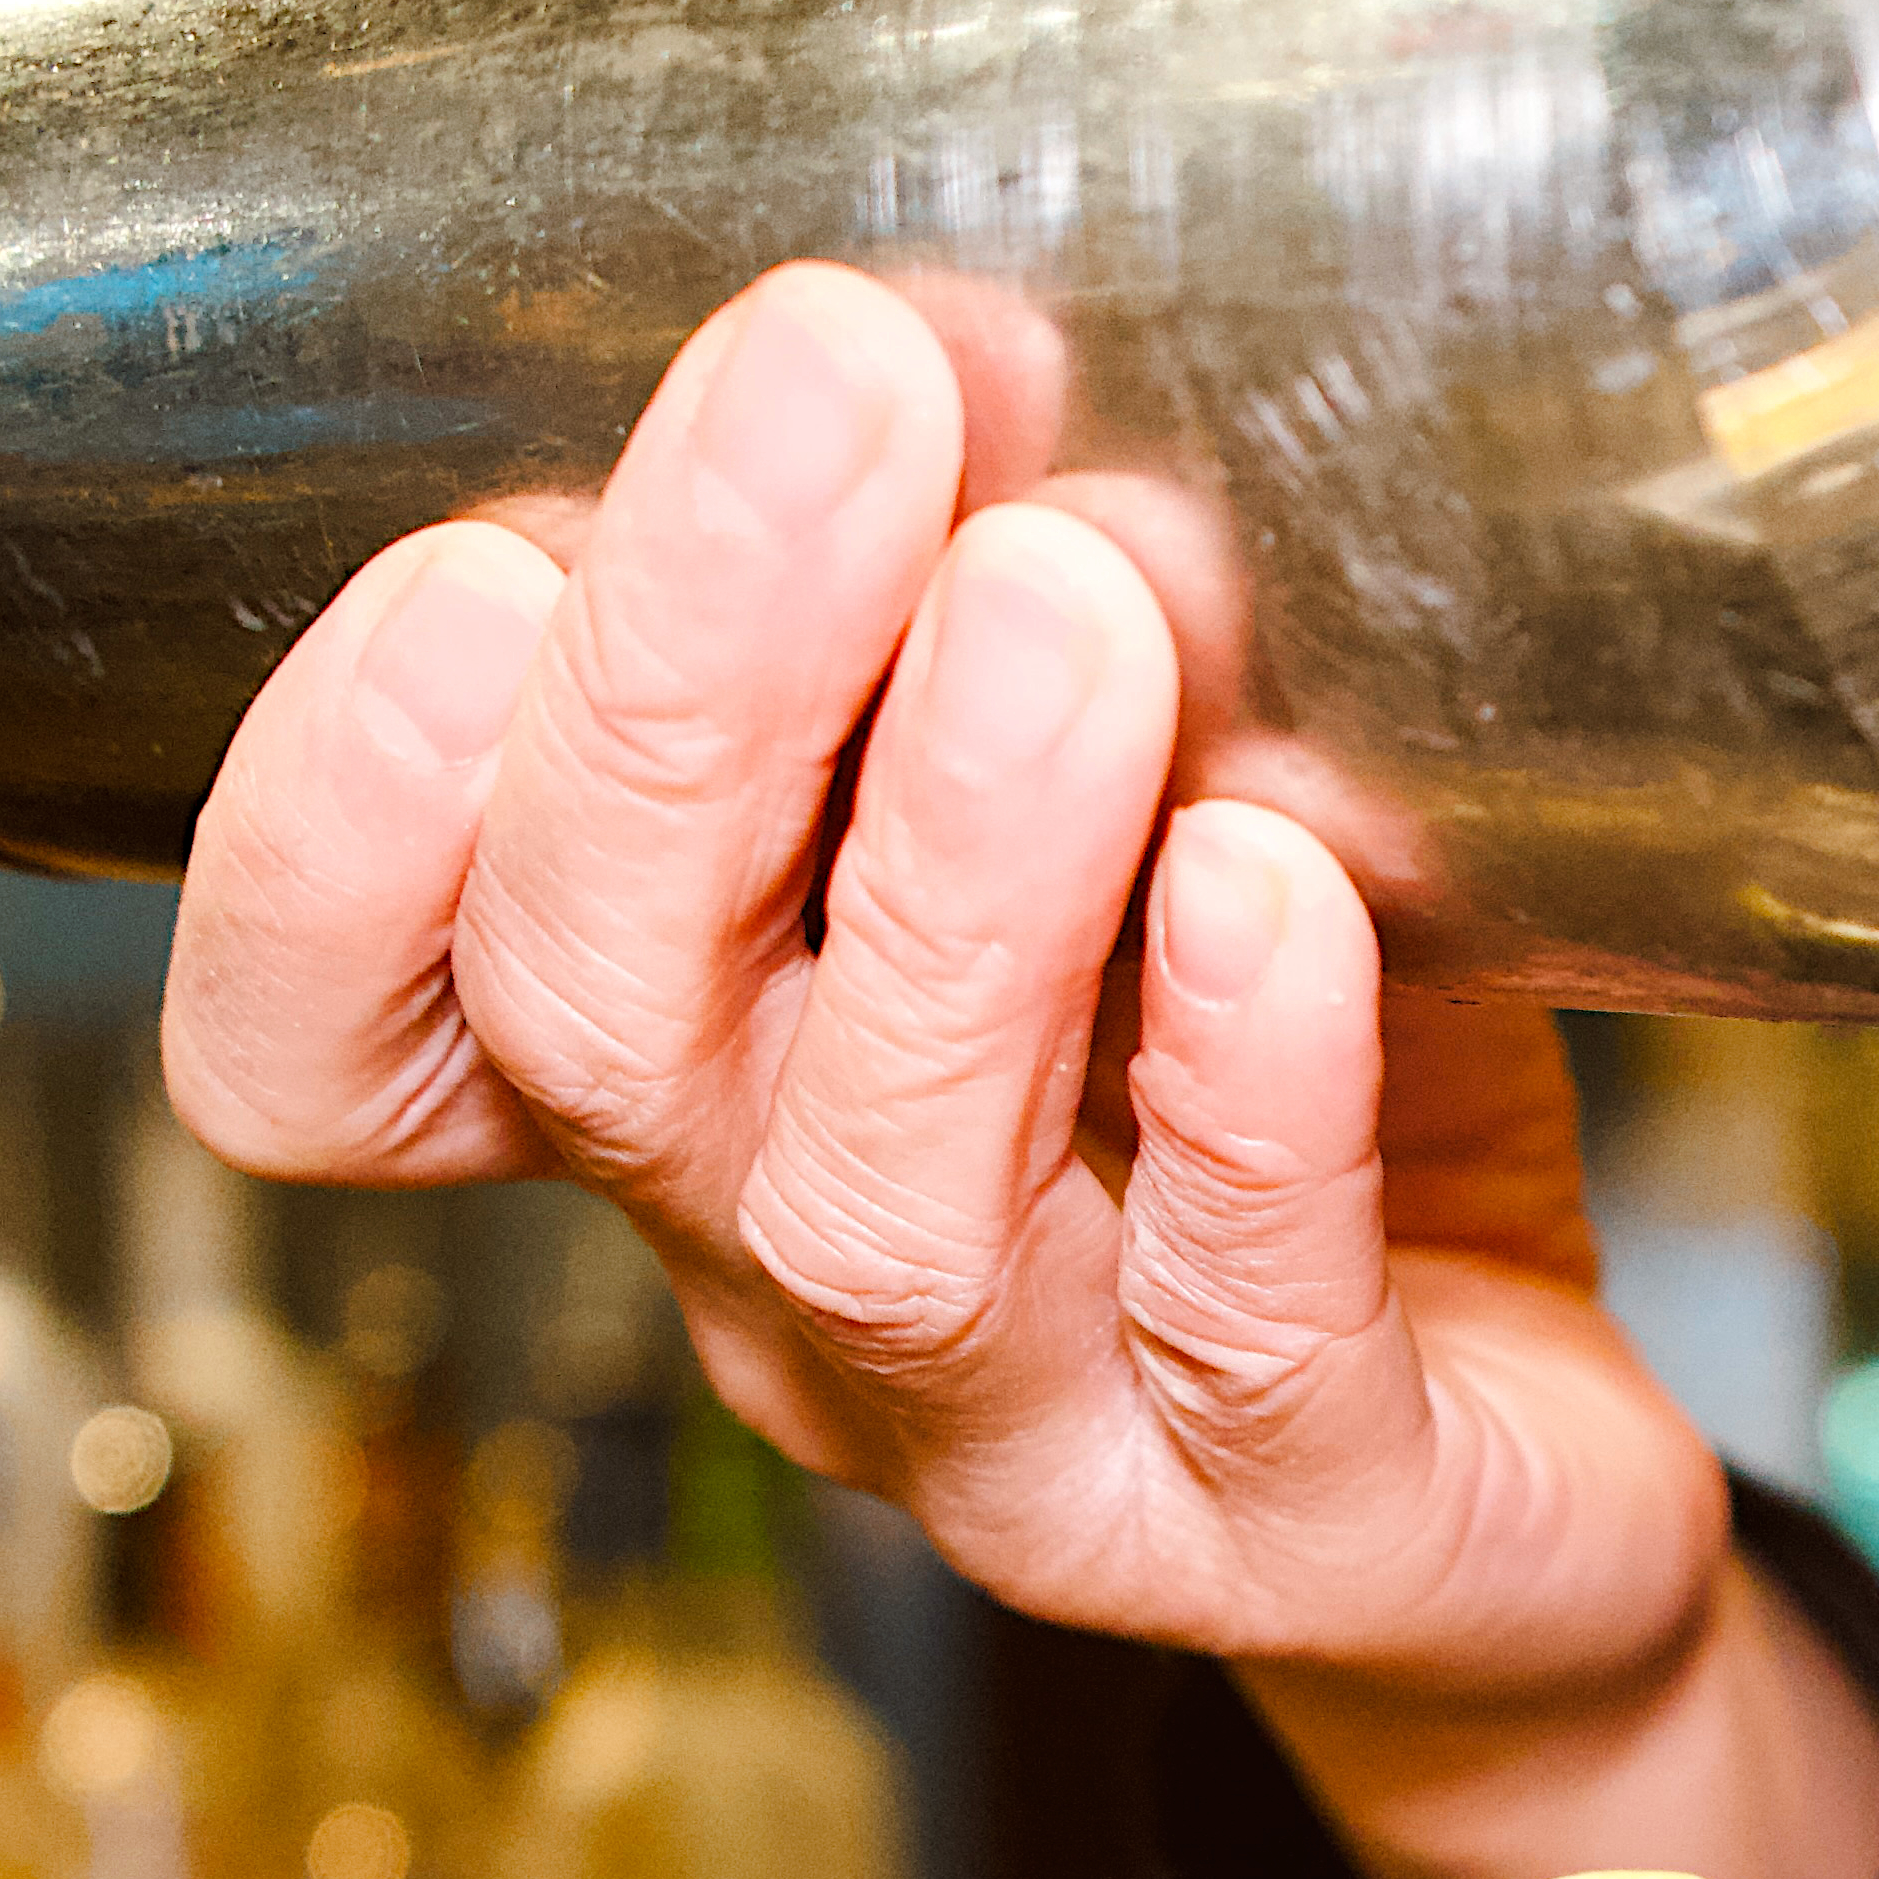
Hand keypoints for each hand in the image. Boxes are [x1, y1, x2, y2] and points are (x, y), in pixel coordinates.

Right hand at [162, 263, 1725, 1725]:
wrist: (1550, 1480)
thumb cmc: (1309, 1106)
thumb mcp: (1131, 816)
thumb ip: (998, 628)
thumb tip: (975, 347)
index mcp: (686, 1095)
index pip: (331, 1045)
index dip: (328, 842)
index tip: (473, 565)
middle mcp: (783, 1284)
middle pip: (598, 1037)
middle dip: (677, 700)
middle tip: (831, 397)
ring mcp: (1021, 1437)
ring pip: (878, 1201)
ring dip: (952, 878)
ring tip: (1068, 605)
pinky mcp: (1294, 1531)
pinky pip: (1241, 1338)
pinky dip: (1249, 1100)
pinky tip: (1274, 887)